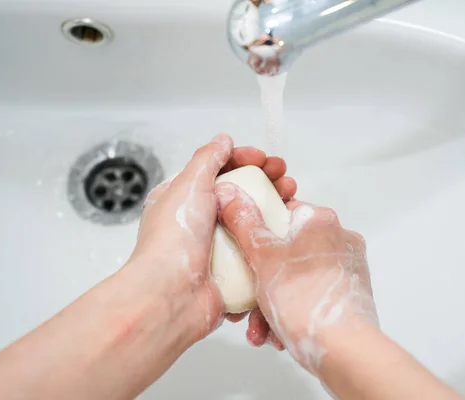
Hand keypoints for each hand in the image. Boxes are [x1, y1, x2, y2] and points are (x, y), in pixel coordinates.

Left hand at [128, 134, 296, 341]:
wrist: (172, 296)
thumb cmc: (173, 239)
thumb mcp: (187, 186)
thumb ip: (207, 159)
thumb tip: (222, 140)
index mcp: (184, 201)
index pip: (219, 172)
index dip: (243, 161)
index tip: (264, 159)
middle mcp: (201, 224)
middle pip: (241, 195)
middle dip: (266, 183)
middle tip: (286, 178)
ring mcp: (217, 249)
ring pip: (252, 223)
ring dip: (275, 210)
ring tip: (293, 201)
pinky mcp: (232, 273)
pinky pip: (256, 253)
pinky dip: (272, 241)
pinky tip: (288, 232)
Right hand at [215, 187, 378, 373]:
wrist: (343, 349)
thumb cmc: (306, 300)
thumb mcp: (263, 257)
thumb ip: (244, 223)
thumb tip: (229, 193)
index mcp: (320, 220)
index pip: (280, 213)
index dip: (255, 233)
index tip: (241, 252)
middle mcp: (338, 239)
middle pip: (285, 252)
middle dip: (259, 282)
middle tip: (245, 303)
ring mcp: (345, 268)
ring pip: (295, 279)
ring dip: (270, 304)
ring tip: (259, 328)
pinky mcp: (348, 295)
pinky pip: (309, 296)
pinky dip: (291, 313)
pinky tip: (276, 335)